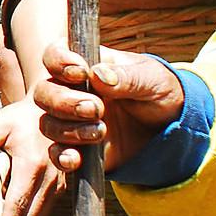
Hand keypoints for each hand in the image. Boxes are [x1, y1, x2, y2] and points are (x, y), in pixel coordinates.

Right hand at [35, 42, 184, 173]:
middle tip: (96, 108)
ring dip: (68, 129)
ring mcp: (71, 121)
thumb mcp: (151, 78)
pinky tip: (75, 159)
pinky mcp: (79, 147)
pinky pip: (57, 152)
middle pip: (44, 92)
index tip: (80, 72)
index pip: (54, 56)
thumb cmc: (158, 90)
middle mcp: (71, 91)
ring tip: (101, 131)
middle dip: (64, 101)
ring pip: (48, 123)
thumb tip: (98, 74)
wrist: (171, 125)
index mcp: (84, 65)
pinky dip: (61, 156)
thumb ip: (126, 77)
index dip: (58, 62)